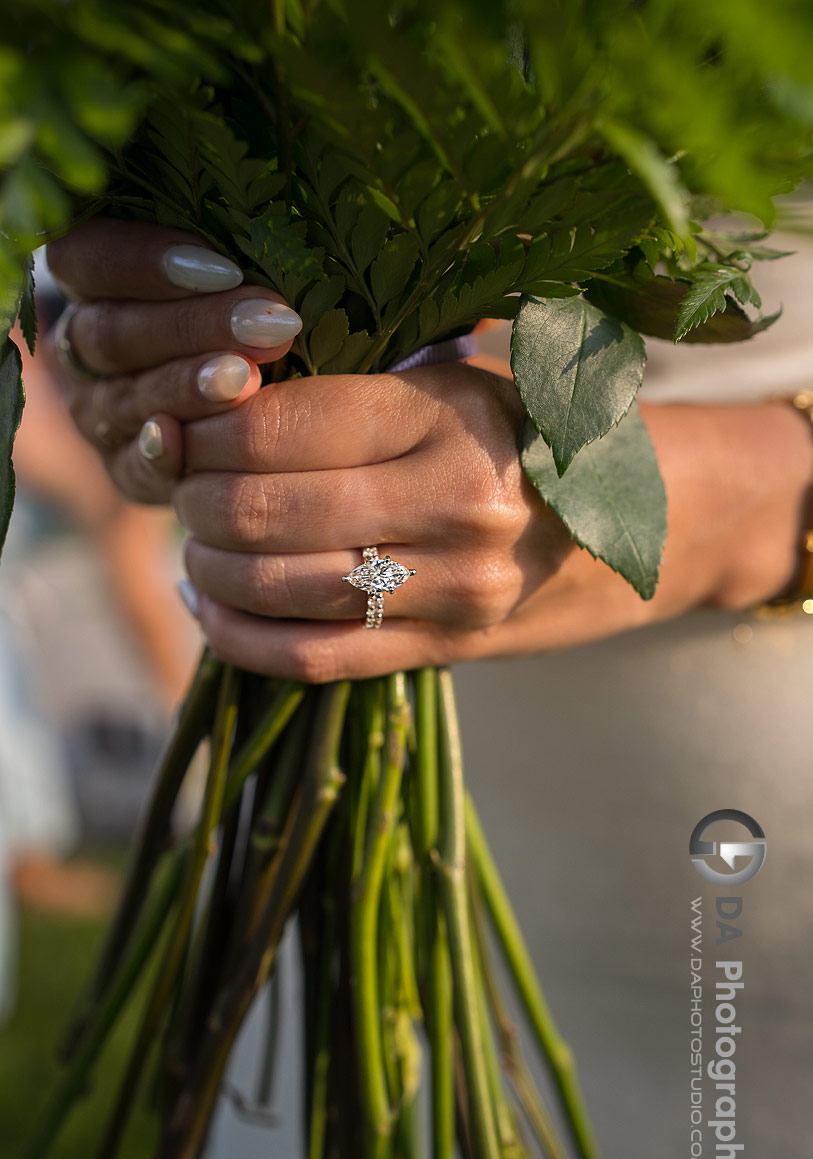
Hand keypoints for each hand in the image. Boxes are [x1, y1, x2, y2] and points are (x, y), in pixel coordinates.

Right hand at [45, 218, 300, 502]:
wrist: (274, 406)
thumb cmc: (261, 309)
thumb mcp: (241, 271)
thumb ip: (238, 250)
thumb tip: (285, 232)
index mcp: (97, 281)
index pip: (87, 258)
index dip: (143, 263)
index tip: (225, 267)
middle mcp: (87, 348)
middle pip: (111, 332)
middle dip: (190, 327)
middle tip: (265, 324)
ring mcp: (103, 413)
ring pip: (125, 397)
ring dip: (186, 388)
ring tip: (246, 381)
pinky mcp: (128, 470)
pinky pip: (132, 466)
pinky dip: (159, 454)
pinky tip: (182, 440)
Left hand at [45, 221, 812, 681]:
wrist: (655, 520)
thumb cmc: (541, 434)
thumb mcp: (461, 382)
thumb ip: (355, 395)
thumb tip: (216, 409)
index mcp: (448, 413)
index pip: (274, 424)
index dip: (202, 430)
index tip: (182, 429)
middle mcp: (452, 501)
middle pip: (258, 511)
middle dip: (193, 504)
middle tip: (182, 490)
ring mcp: (456, 586)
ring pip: (277, 591)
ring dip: (207, 573)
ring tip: (196, 550)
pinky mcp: (451, 648)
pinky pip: (315, 660)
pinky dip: (241, 642)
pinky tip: (214, 614)